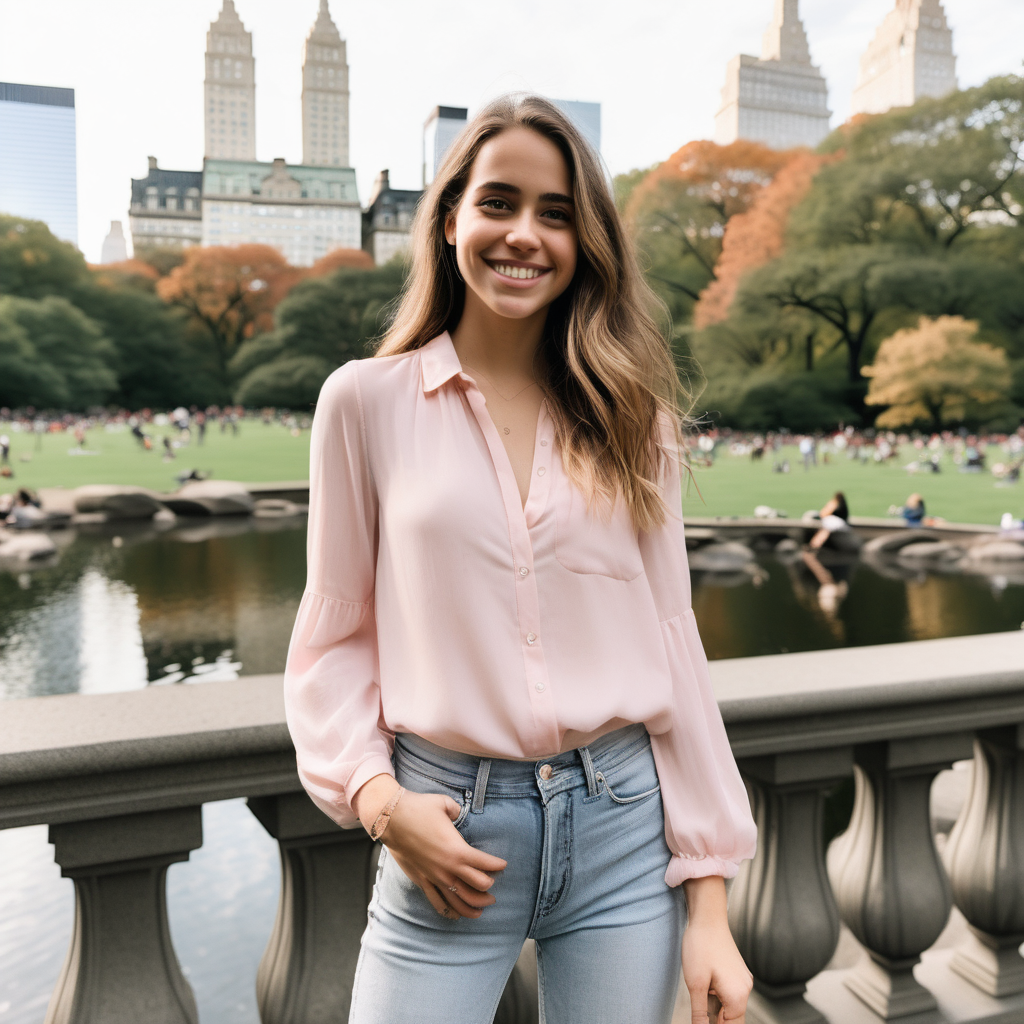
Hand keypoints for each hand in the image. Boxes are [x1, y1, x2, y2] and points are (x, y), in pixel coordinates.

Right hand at [352, 774, 506, 919]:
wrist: (391, 819)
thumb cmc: (419, 808)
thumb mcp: (445, 804)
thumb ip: (457, 810)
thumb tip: (459, 814)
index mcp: (458, 850)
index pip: (486, 864)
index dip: (498, 865)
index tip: (503, 865)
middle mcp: (448, 868)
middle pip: (478, 886)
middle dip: (489, 888)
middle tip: (493, 887)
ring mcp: (435, 877)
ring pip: (459, 901)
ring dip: (474, 906)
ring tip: (483, 909)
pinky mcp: (422, 881)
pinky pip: (438, 902)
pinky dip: (450, 911)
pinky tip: (457, 915)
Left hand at [682, 876, 752, 1023]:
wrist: (707, 917)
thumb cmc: (700, 947)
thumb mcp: (695, 984)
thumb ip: (700, 1014)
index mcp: (738, 996)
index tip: (700, 1022)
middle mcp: (745, 989)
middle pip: (732, 1019)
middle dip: (716, 1020)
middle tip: (699, 1013)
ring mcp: (742, 979)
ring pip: (729, 1006)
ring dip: (715, 1009)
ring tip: (700, 994)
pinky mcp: (736, 972)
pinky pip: (729, 993)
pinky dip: (717, 997)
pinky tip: (704, 987)